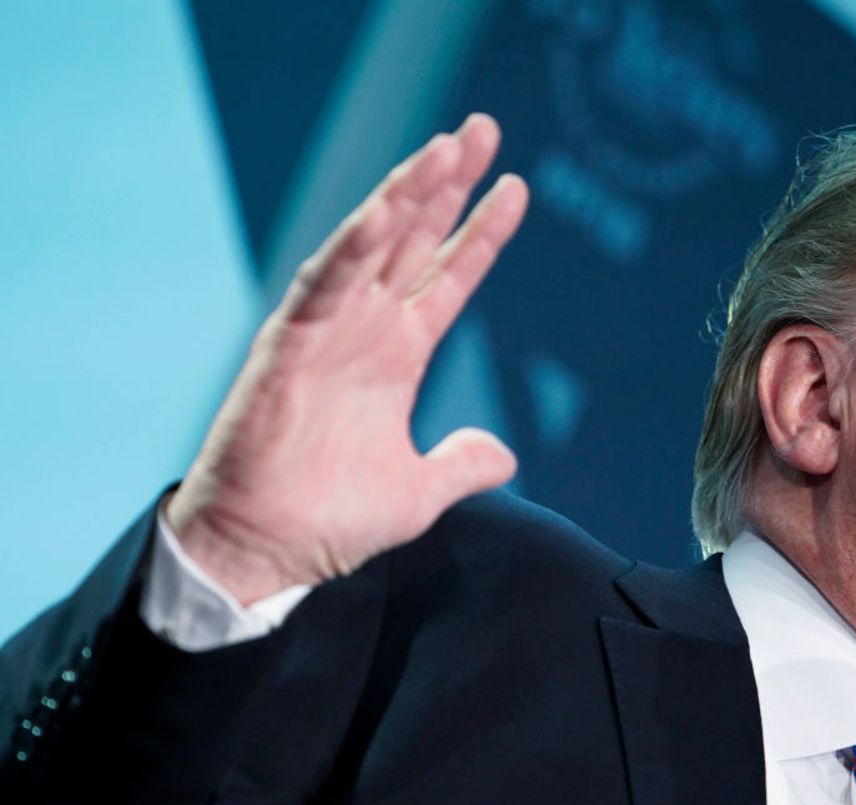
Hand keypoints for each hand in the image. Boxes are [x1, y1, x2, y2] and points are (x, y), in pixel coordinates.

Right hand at [166, 114, 527, 604]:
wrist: (266, 553)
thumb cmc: (330, 520)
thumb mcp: (417, 492)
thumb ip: (461, 465)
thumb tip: (504, 452)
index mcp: (399, 355)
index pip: (449, 277)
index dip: (482, 234)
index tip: (516, 188)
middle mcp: (367, 330)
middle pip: (415, 241)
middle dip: (448, 185)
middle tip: (482, 129)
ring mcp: (329, 333)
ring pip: (372, 247)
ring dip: (406, 195)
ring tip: (446, 147)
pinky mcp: (288, 347)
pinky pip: (323, 286)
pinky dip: (351, 248)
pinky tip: (382, 212)